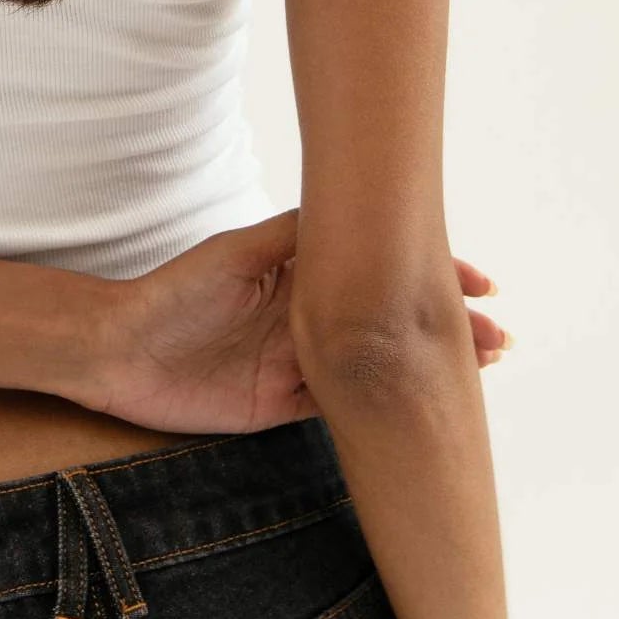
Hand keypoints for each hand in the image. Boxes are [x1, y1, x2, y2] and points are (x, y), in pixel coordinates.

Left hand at [75, 209, 507, 435]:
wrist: (120, 351)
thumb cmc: (174, 292)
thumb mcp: (237, 252)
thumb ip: (294, 238)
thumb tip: (352, 212)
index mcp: (299, 270)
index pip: (377, 269)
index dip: (429, 273)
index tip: (480, 280)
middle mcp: (307, 313)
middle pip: (387, 317)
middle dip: (444, 323)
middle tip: (498, 333)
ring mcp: (299, 360)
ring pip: (377, 363)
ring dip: (425, 364)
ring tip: (484, 363)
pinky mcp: (284, 405)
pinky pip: (345, 407)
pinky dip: (384, 405)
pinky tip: (420, 404)